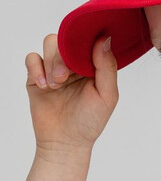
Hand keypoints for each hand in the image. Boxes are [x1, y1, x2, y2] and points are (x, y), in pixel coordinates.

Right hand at [25, 34, 118, 153]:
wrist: (66, 142)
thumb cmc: (90, 121)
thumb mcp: (107, 94)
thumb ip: (107, 66)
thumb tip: (104, 39)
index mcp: (93, 64)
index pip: (88, 39)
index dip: (85, 40)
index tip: (83, 51)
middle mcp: (74, 63)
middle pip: (67, 38)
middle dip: (64, 55)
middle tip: (65, 77)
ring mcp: (54, 68)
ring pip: (50, 44)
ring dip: (52, 62)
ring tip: (56, 84)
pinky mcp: (36, 77)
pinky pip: (32, 58)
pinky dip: (36, 69)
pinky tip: (44, 85)